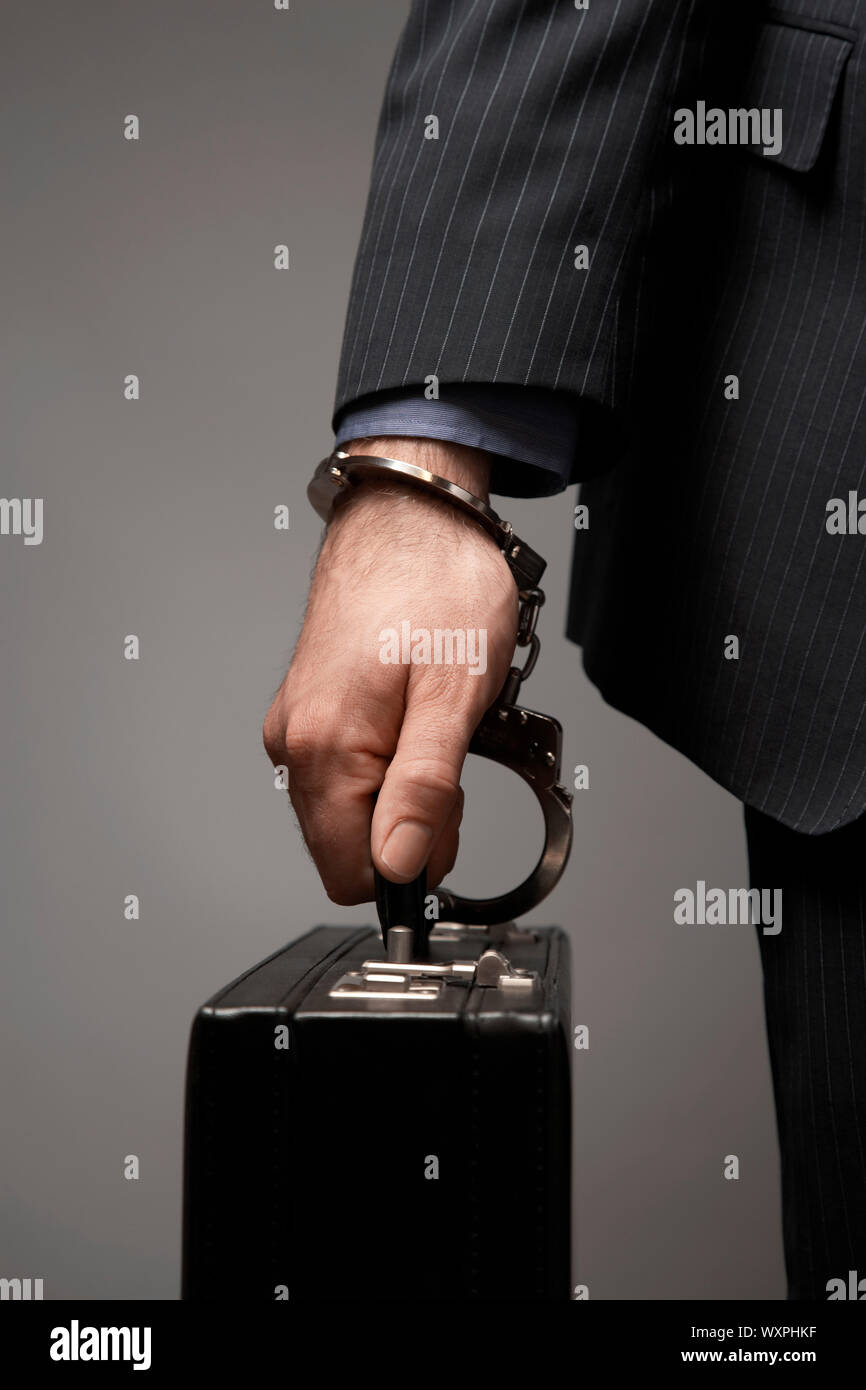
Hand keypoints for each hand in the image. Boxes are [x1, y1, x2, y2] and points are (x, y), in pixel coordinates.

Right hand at [263, 437, 517, 903]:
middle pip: (348, 844)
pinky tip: (415, 717)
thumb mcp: (453, 698)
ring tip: (436, 729)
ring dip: (401, 791)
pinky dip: (387, 762)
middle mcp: (295, 743)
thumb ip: (423, 792)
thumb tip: (400, 866)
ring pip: (349, 808)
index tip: (447, 816)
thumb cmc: (438, 586)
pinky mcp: (308, 709)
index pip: (352, 873)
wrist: (410, 513)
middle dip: (410, 826)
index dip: (412, 864)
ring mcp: (297, 725)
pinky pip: (345, 770)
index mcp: (326, 749)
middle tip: (452, 766)